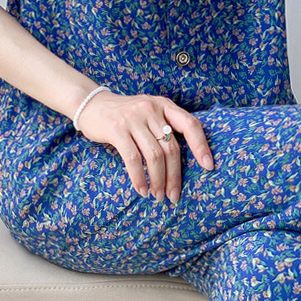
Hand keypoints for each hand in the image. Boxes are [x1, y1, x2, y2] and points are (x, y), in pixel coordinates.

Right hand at [76, 91, 214, 202]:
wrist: (92, 104)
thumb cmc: (125, 114)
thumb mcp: (149, 112)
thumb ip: (164, 126)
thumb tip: (183, 162)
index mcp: (164, 105)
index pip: (190, 124)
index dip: (201, 146)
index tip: (208, 167)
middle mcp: (151, 109)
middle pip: (171, 148)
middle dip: (174, 176)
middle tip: (173, 196)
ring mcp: (133, 118)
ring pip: (154, 155)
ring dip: (158, 180)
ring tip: (157, 196)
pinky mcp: (116, 128)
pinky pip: (133, 158)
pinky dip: (139, 178)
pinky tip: (141, 189)